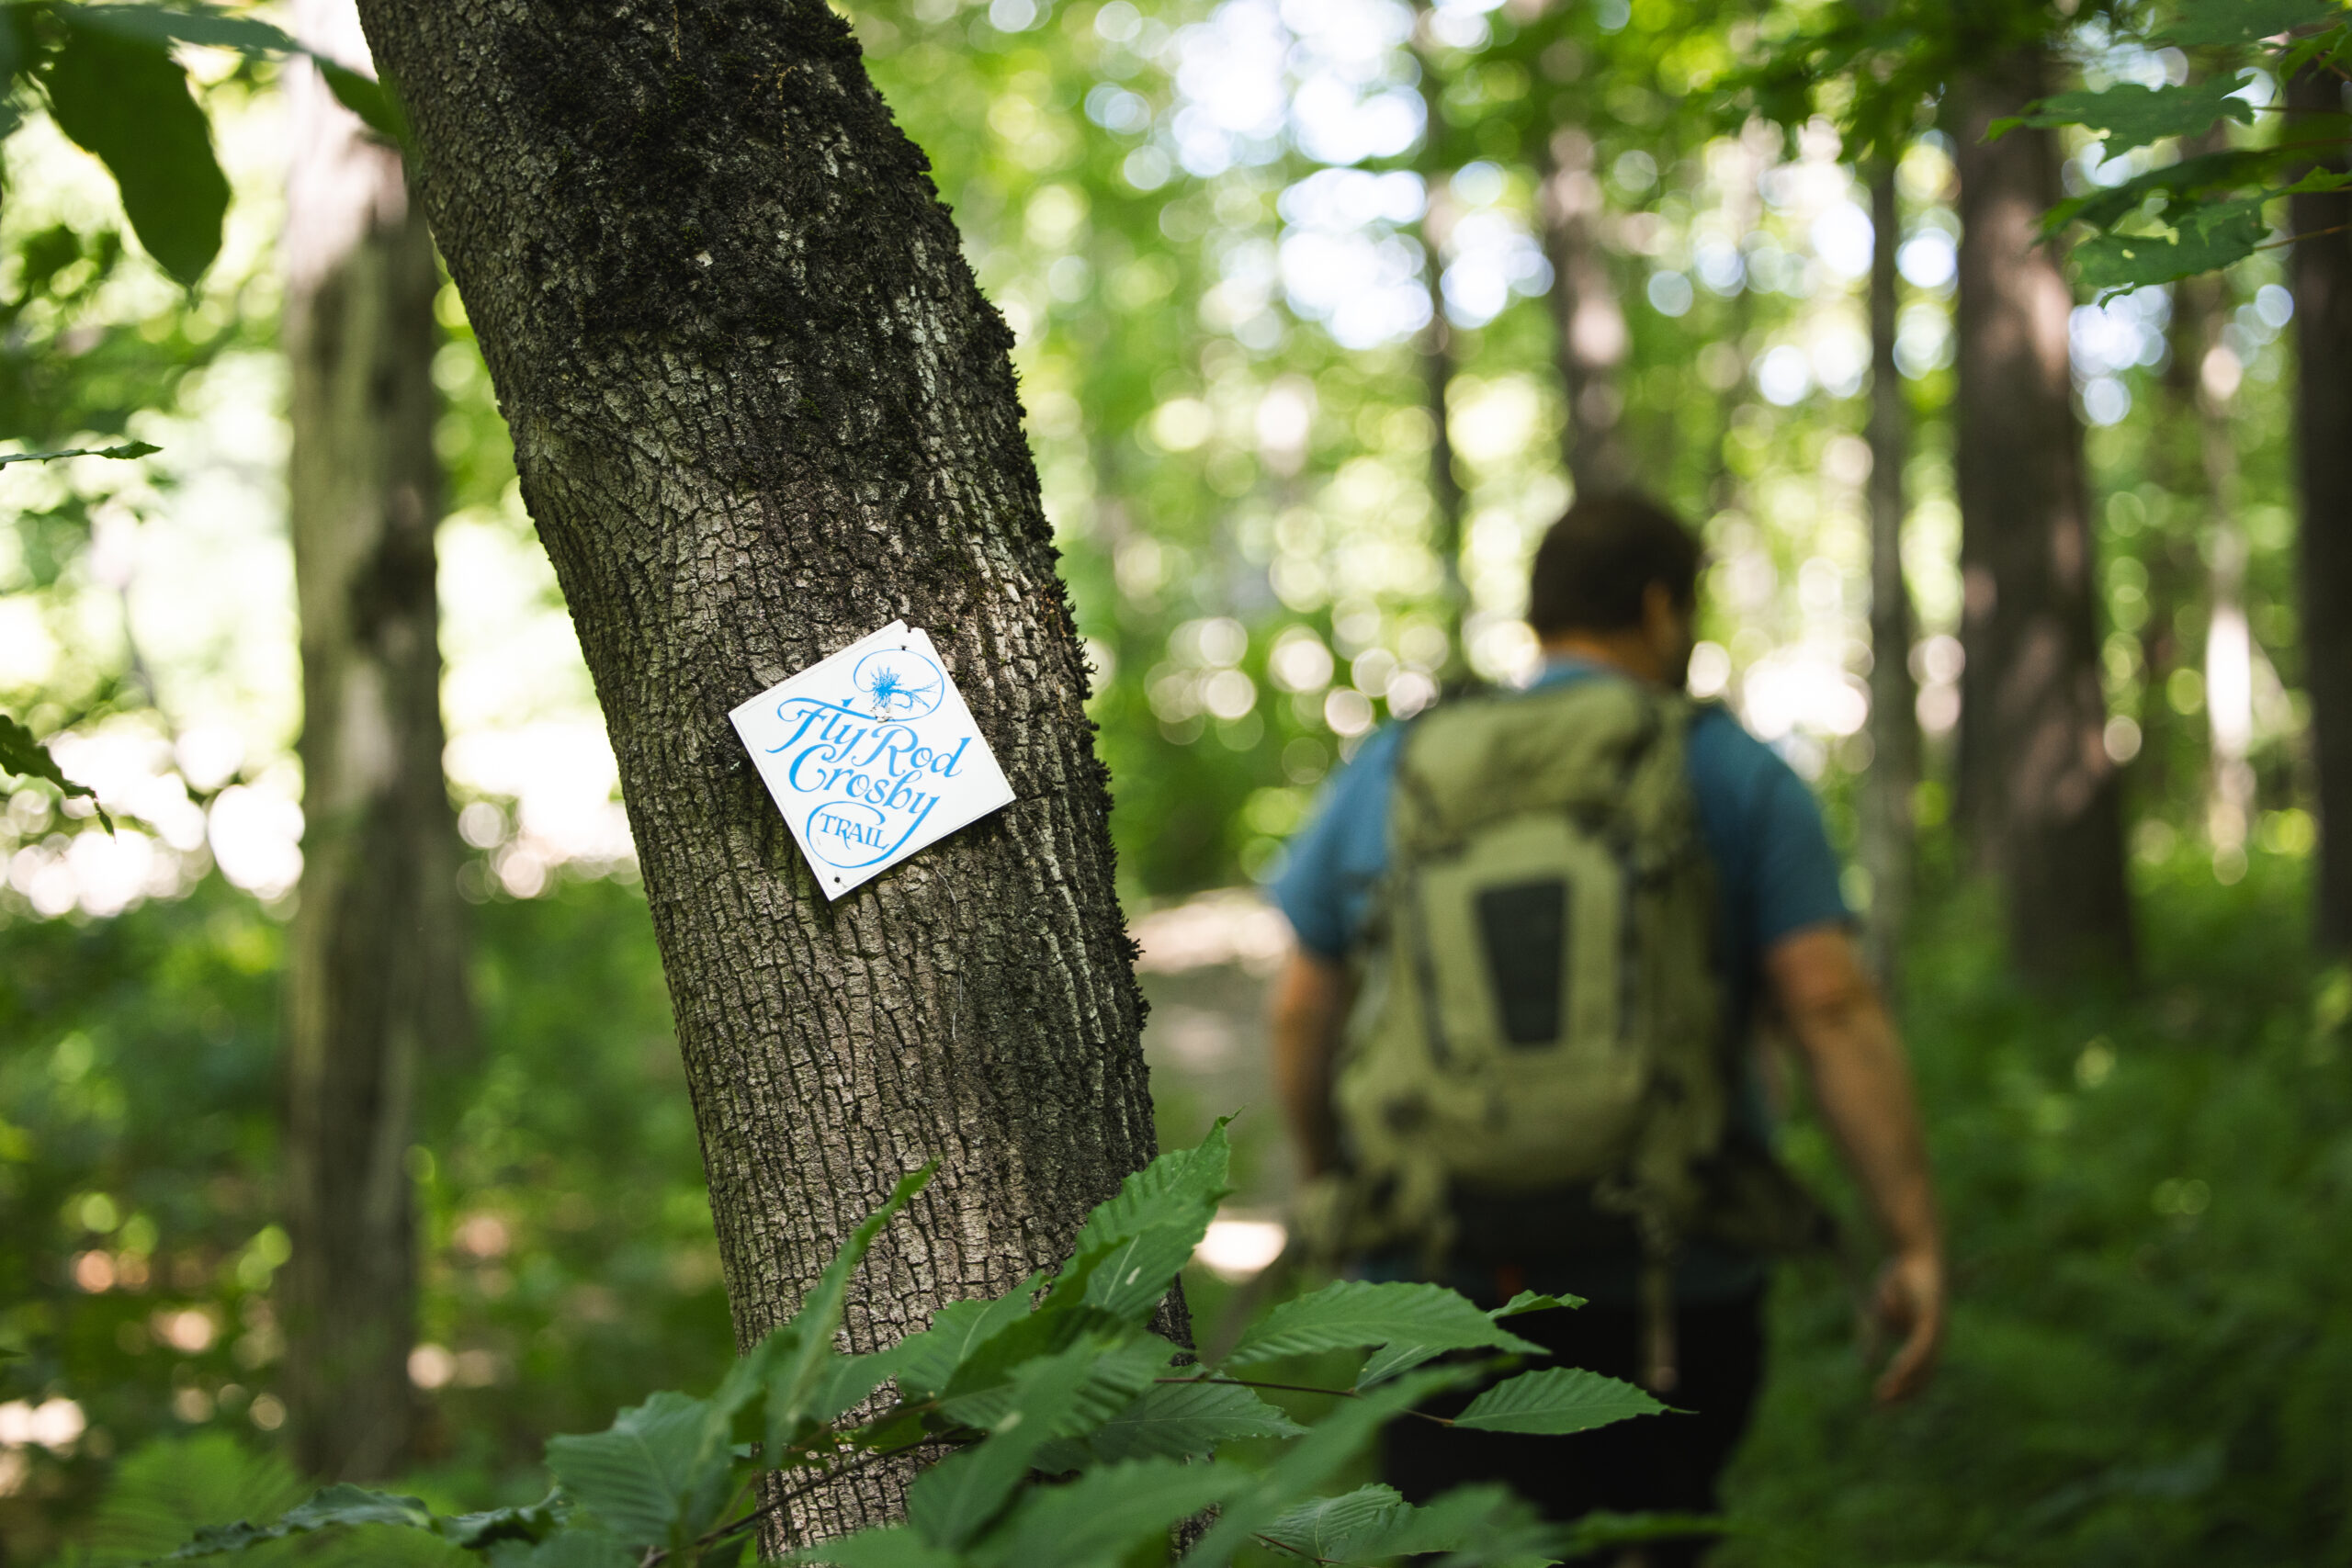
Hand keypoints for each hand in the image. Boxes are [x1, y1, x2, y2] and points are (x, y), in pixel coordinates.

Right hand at [1869, 1247, 1944, 1403]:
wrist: (1915, 1251)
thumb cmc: (1900, 1278)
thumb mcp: (1881, 1311)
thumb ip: (1874, 1335)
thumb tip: (1865, 1362)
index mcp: (1926, 1338)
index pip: (1919, 1375)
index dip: (1902, 1391)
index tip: (1882, 1402)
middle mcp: (1935, 1338)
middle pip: (1923, 1376)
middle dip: (1903, 1393)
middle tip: (1881, 1406)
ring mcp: (1935, 1330)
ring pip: (1920, 1364)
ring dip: (1902, 1382)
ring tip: (1884, 1393)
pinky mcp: (1931, 1319)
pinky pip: (1920, 1347)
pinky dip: (1908, 1362)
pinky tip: (1896, 1371)